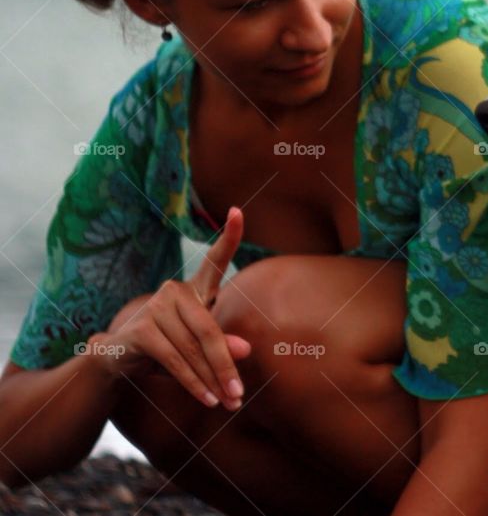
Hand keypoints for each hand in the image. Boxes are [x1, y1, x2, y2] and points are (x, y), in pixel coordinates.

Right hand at [91, 207, 249, 409]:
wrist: (115, 363)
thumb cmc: (167, 352)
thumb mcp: (197, 351)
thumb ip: (221, 347)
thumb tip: (245, 349)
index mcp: (193, 291)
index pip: (214, 261)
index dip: (228, 236)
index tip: (237, 211)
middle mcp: (174, 292)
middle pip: (210, 330)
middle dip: (227, 366)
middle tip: (241, 395)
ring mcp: (155, 308)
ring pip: (194, 350)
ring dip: (211, 381)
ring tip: (227, 403)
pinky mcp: (141, 330)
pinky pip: (175, 360)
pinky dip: (193, 383)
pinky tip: (206, 398)